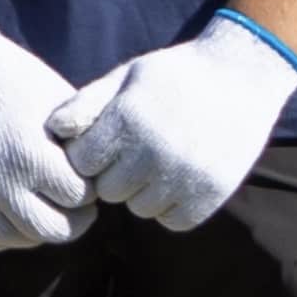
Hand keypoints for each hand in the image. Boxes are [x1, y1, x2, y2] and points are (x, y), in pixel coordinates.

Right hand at [0, 4, 91, 251]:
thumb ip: (81, 139)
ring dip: (35, 230)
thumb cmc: (12, 80)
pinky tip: (12, 217)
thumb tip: (106, 173)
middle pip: (50, 229)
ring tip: (44, 211)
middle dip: (71, 221)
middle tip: (77, 210)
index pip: (77, 198)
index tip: (87, 182)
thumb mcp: (55, 101)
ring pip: (13, 239)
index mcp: (29, 153)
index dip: (89, 191)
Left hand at [60, 14, 296, 232]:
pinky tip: (180, 178)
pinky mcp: (211, 194)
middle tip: (136, 151)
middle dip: (116, 174)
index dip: (91, 154)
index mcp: (128, 120)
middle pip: (108, 191)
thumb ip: (87, 103)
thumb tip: (53, 131)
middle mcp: (154, 151)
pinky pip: (173, 221)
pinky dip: (173, 207)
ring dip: (144, 192)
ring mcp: (185, 176)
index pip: (82, 164)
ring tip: (161, 161)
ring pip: (140, 209)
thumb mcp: (128, 75)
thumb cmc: (175, 75)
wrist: (243, 75)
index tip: (107, 142)